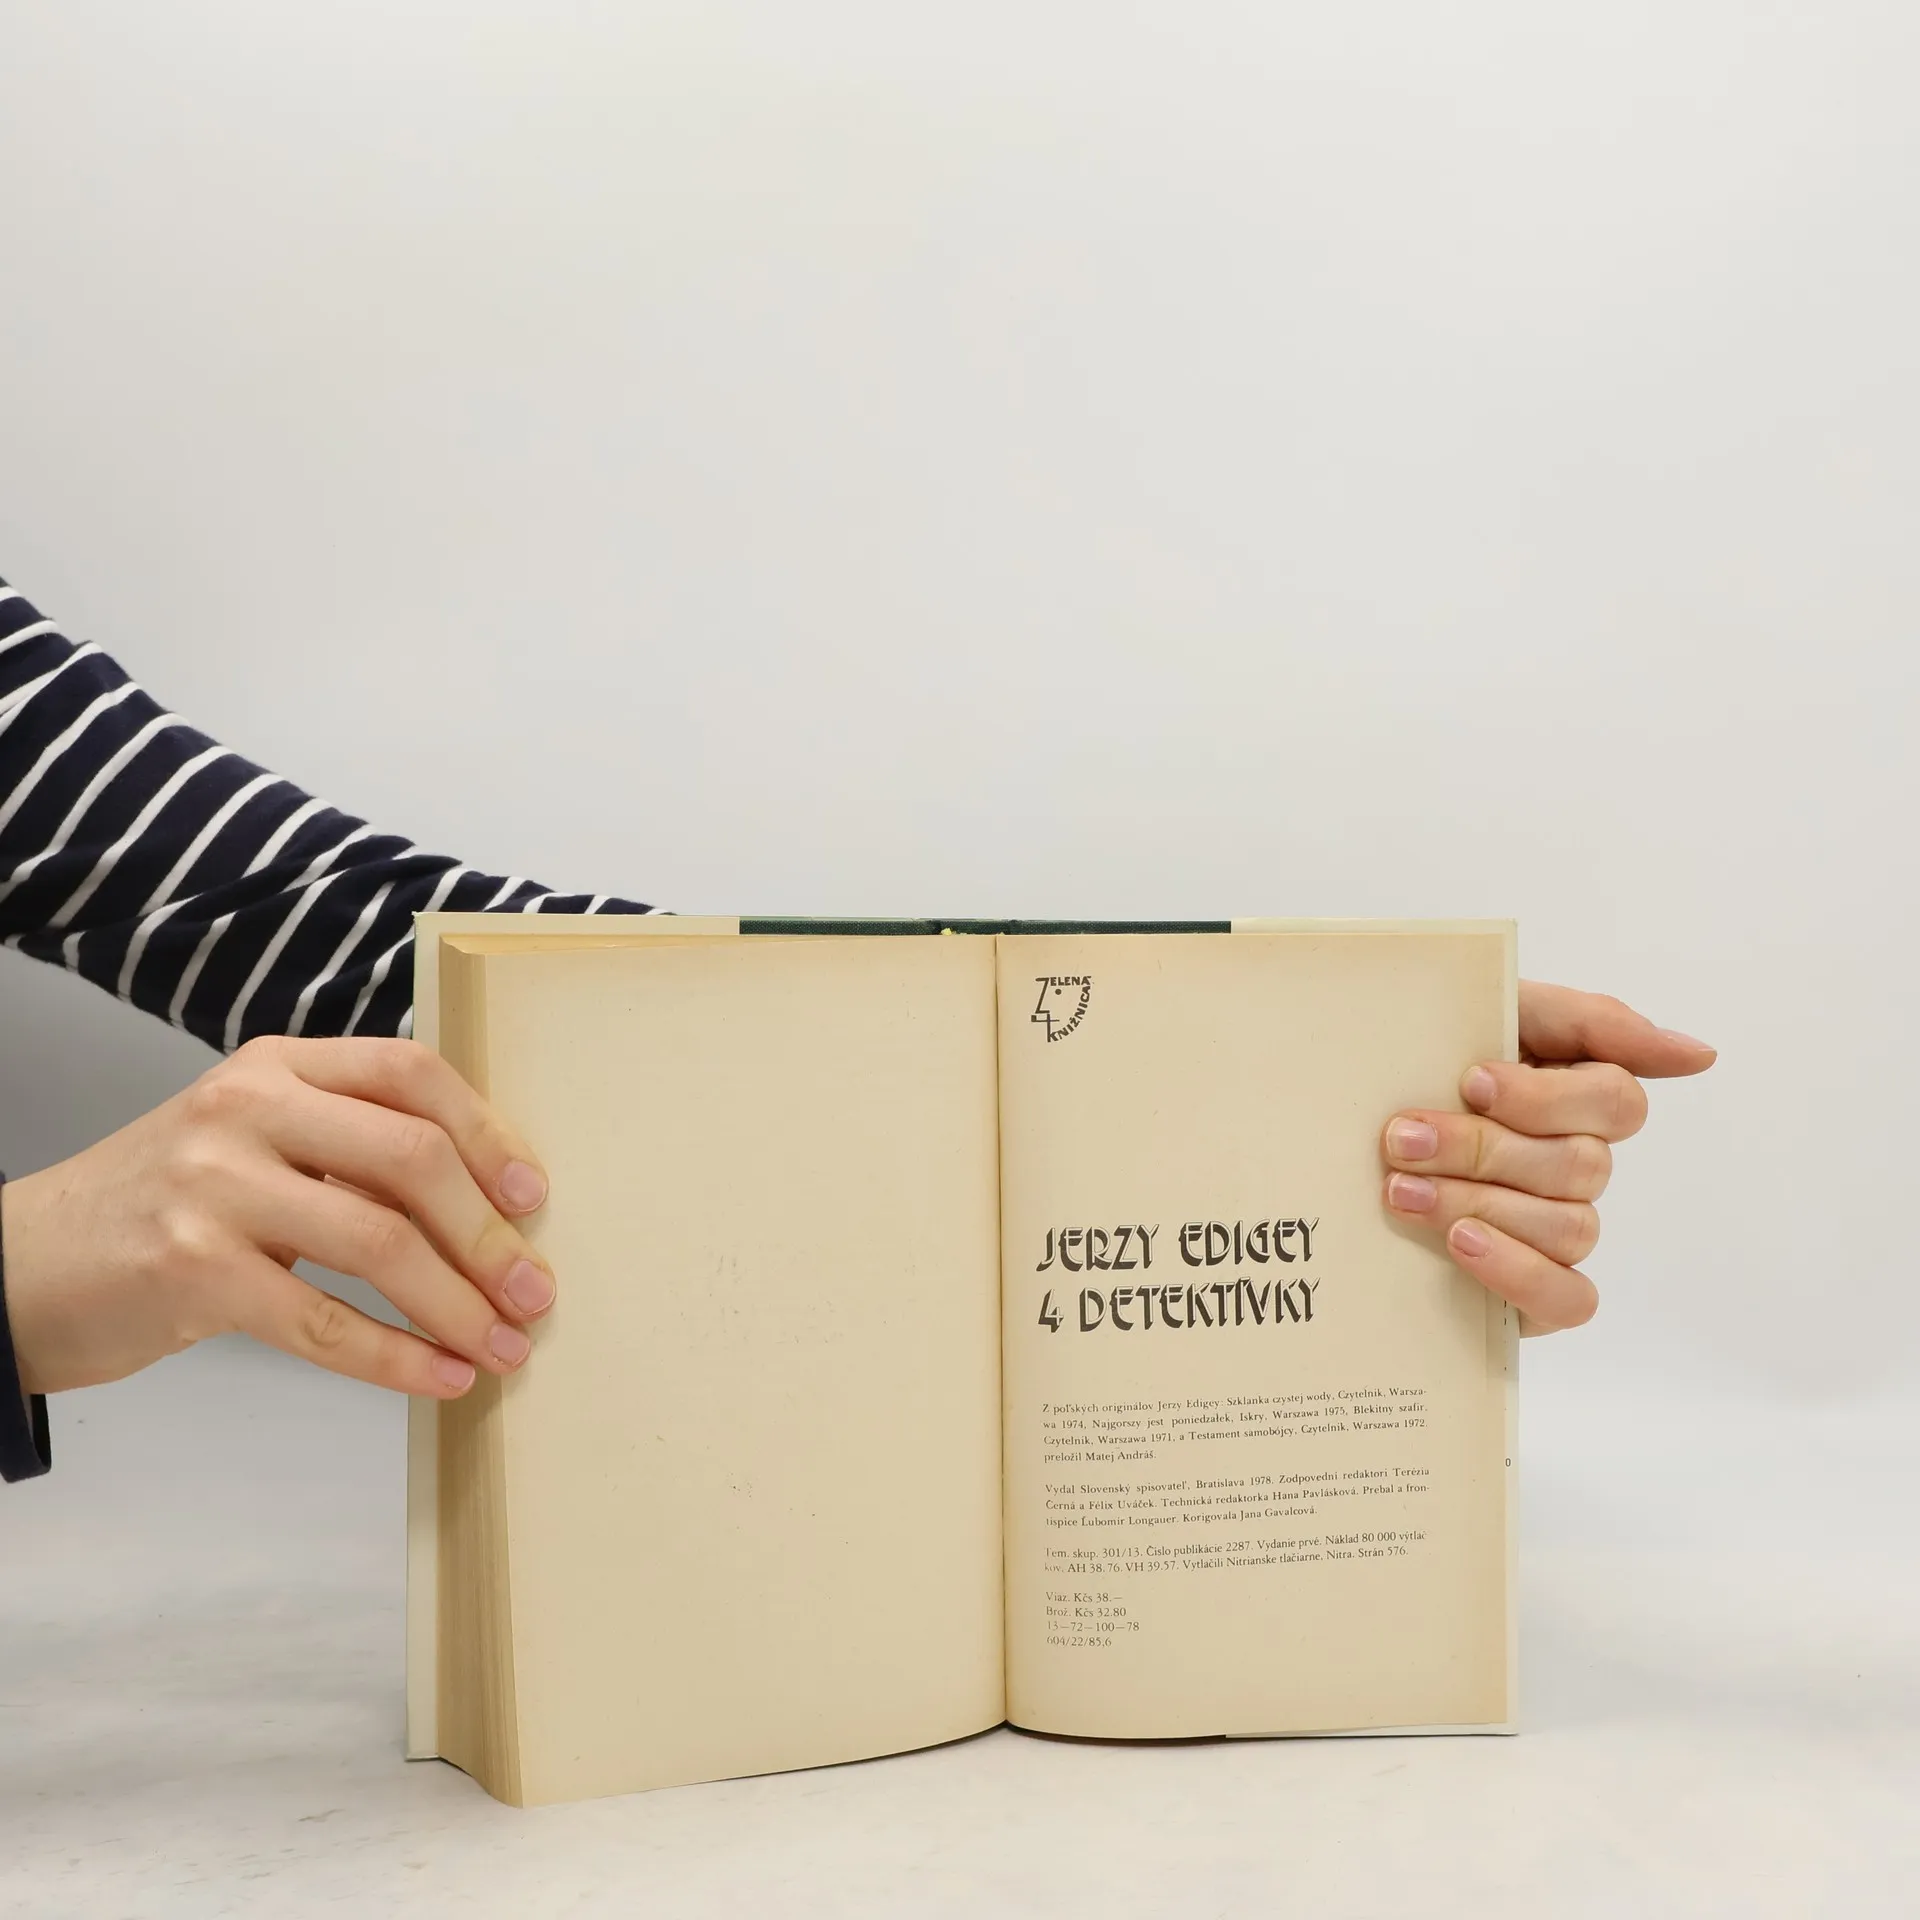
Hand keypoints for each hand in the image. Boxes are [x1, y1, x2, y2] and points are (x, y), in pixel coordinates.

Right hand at [1, 1037, 555, 1396]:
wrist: (18, 1267)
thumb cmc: (164, 1206)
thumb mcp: (252, 1141)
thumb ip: (346, 1147)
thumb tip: (486, 1205)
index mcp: (278, 1065)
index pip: (411, 1074)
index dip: (488, 1134)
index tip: (533, 1196)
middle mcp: (248, 1108)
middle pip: (412, 1158)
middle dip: (489, 1235)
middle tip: (534, 1292)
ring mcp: (215, 1185)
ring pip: (380, 1243)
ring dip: (458, 1303)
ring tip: (503, 1346)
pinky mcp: (191, 1267)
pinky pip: (323, 1321)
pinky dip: (395, 1357)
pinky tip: (440, 1378)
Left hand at [1380, 982, 1715, 1333]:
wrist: (1340, 1117)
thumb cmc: (1424, 1060)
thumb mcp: (1496, 1012)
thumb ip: (1592, 1022)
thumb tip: (1700, 1055)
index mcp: (1578, 1099)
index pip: (1616, 1102)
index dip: (1547, 1097)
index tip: (1471, 1079)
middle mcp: (1579, 1167)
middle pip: (1580, 1166)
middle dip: (1483, 1149)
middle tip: (1403, 1137)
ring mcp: (1561, 1232)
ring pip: (1569, 1228)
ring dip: (1478, 1204)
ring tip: (1400, 1190)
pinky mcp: (1537, 1292)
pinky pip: (1569, 1298)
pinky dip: (1520, 1272)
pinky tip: (1461, 1244)